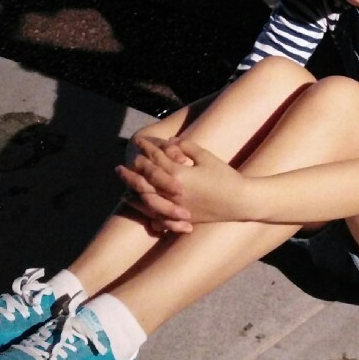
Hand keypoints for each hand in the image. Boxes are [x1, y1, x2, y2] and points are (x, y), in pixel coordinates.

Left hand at [118, 135, 248, 225]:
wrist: (240, 202)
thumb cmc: (225, 176)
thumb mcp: (206, 157)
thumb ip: (186, 147)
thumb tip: (170, 142)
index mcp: (179, 175)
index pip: (155, 159)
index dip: (146, 149)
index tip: (138, 141)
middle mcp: (173, 193)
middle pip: (145, 181)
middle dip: (131, 173)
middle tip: (119, 168)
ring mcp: (177, 207)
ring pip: (148, 201)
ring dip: (134, 194)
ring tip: (123, 190)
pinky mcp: (182, 217)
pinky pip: (159, 218)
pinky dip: (148, 213)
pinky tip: (142, 210)